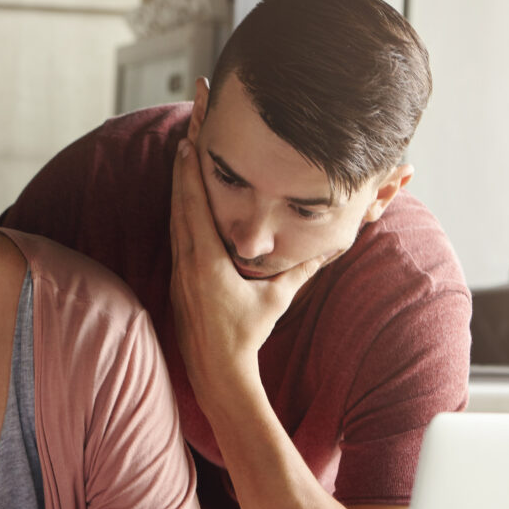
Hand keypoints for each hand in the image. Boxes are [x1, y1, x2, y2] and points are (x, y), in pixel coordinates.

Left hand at [168, 138, 330, 385]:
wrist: (216, 371)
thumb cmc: (247, 335)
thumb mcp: (277, 299)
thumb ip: (300, 270)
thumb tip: (332, 247)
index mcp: (207, 262)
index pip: (197, 207)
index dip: (193, 174)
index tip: (189, 144)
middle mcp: (188, 264)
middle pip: (181, 206)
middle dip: (182, 170)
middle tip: (185, 137)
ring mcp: (179, 274)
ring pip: (176, 221)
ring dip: (180, 190)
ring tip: (182, 159)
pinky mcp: (178, 283)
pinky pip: (177, 239)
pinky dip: (180, 214)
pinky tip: (183, 202)